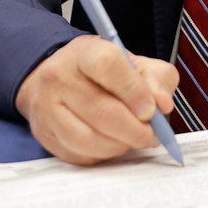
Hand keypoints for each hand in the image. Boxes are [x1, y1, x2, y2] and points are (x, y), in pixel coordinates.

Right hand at [15, 35, 178, 164]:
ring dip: (119, 145)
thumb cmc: (105, 72)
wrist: (61, 79)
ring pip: (88, 139)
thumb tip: (163, 105)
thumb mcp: (136, 63)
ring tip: (133, 140)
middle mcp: (59, 77)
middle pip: (101, 111)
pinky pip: (78, 154)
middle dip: (135, 130)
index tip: (152, 110)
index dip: (134, 91)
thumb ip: (157, 78)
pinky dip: (102, 155)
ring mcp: (46, 108)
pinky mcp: (44, 134)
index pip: (108, 66)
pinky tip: (113, 144)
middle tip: (152, 135)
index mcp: (85, 52)